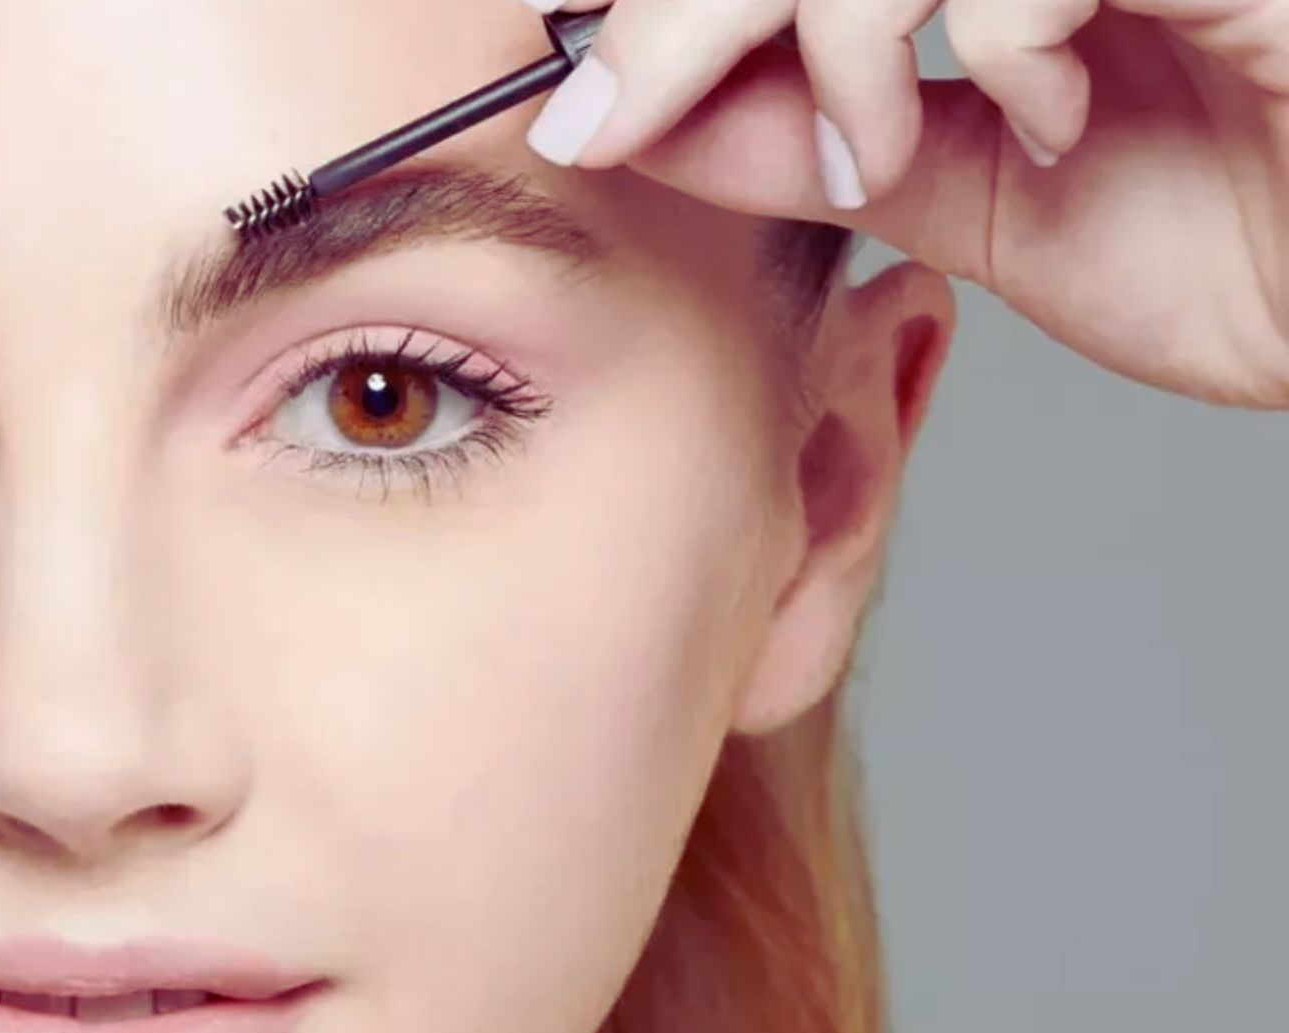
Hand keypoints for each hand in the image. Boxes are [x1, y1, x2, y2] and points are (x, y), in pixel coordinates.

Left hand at [523, 0, 1288, 408]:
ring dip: (835, 33)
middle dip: (680, 13)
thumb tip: (646, 116)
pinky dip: (996, 33)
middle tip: (606, 116)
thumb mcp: (976, 195)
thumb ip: (824, 138)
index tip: (576, 100)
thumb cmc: (1239, 242)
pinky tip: (1049, 116)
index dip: (667, 8)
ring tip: (877, 150)